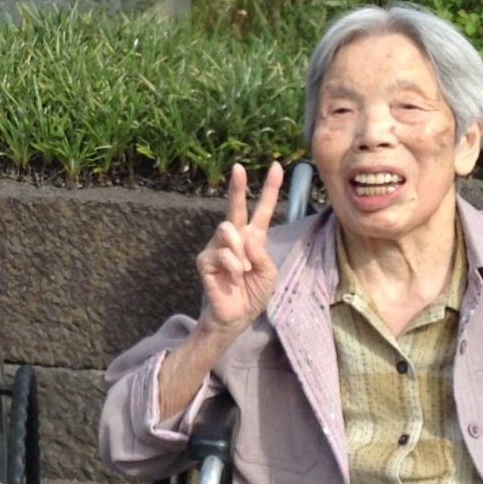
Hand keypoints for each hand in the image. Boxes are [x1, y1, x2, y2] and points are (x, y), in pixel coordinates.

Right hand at [196, 162, 283, 335]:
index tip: (278, 167)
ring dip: (240, 252)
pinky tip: (233, 279)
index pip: (261, 210)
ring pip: (228, 230)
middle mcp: (233, 238)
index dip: (269, 189)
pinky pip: (223, 253)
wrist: (236, 317)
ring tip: (243, 271)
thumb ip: (262, 254)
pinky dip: (234, 267)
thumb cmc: (253, 294)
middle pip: (235, 208)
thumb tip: (246, 239)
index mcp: (252, 238)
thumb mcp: (268, 274)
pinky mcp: (204, 260)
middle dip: (237, 187)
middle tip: (239, 168)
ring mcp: (216, 247)